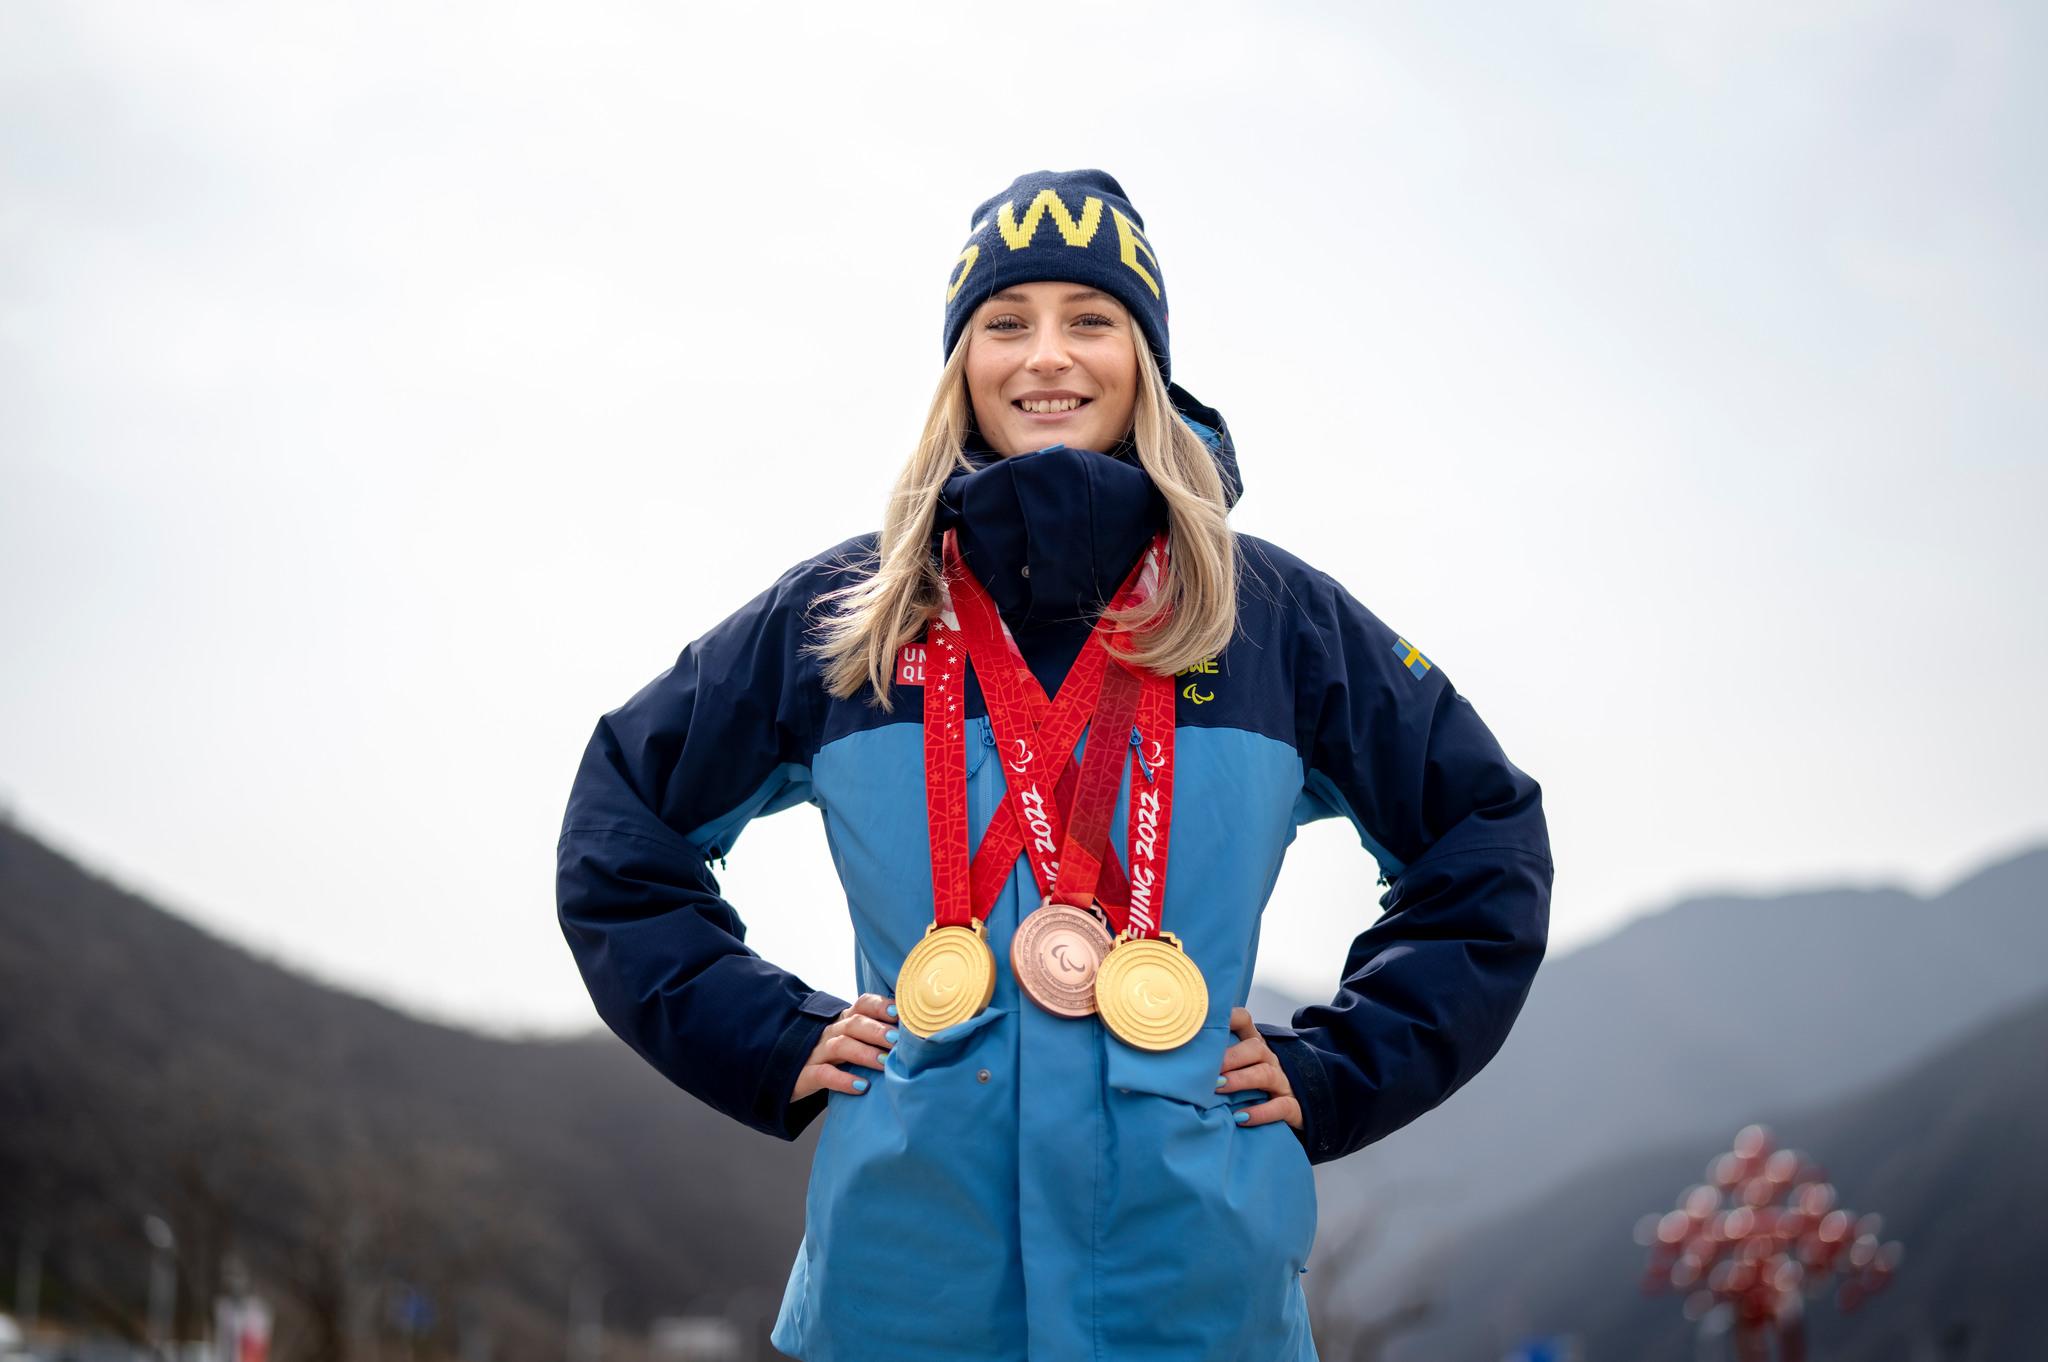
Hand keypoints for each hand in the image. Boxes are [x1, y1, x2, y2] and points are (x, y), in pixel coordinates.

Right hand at [791, 993, 897, 1102]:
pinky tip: (861, 1086)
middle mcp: (830, 1033)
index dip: (880, 1005)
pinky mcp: (805, 1075)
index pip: (862, 1005)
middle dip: (877, 1030)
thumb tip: (913, 1041)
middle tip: (897, 1042)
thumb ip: (874, 1039)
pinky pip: (823, 1074)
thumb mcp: (851, 1044)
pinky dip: (843, 1079)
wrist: (787, 1078)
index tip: (898, 1012)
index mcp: (844, 1022)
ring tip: (884, 1064)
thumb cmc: (831, 1061)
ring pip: (840, 1045)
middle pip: (854, 1023)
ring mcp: (816, 1053)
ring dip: (864, 1053)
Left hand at [1217, 1006, 1302, 1130]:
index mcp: (1254, 1046)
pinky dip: (1261, 1112)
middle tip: (1209, 1068)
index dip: (1229, 1018)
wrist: (1288, 1111)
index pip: (1244, 1021)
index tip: (1206, 1023)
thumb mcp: (1235, 1071)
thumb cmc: (1251, 1089)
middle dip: (1231, 1056)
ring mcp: (1282, 1082)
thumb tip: (1179, 1059)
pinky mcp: (1292, 1106)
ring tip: (1219, 1087)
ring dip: (1241, 1080)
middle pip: (1255, 1047)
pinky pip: (1281, 1106)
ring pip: (1266, 1074)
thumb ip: (1214, 1061)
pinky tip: (1241, 1117)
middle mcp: (1269, 1060)